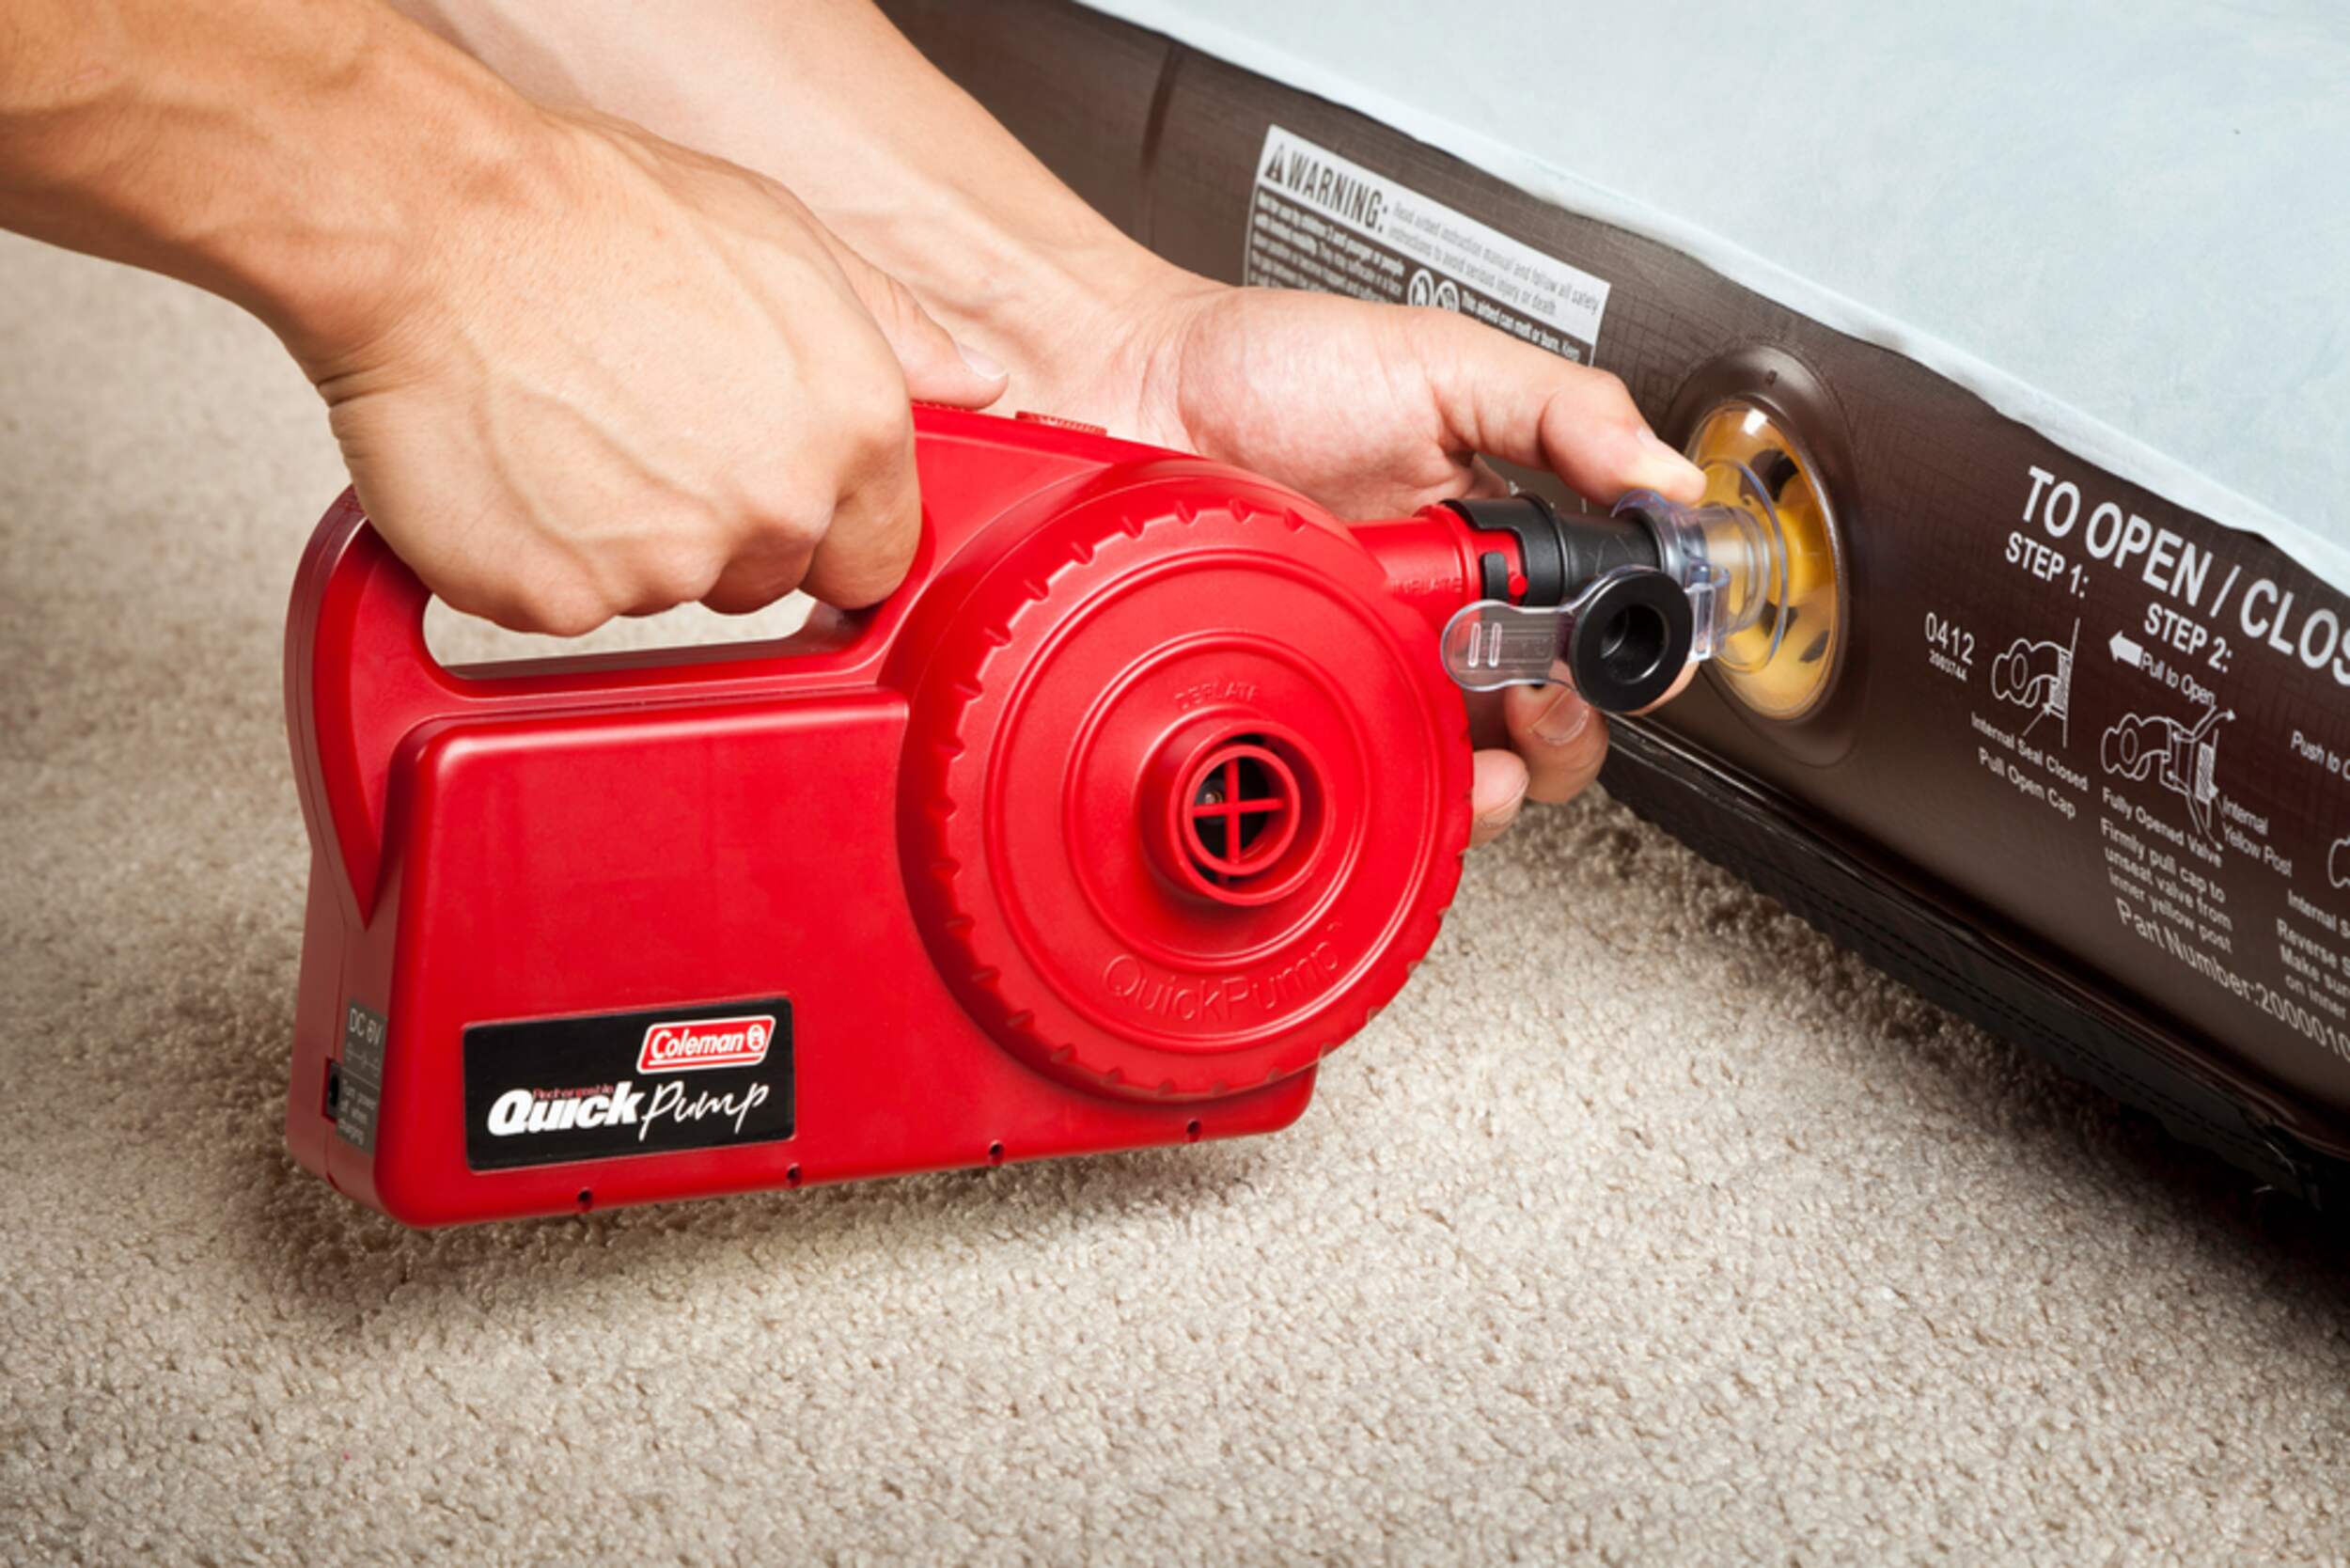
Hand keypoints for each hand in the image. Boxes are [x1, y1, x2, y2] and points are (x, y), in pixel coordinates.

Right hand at [293, 109, 1006, 632]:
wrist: (436, 223)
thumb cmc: (593, 212)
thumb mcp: (784, 238)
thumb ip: (893, 329)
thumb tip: (972, 381)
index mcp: (852, 429)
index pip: (876, 557)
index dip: (822, 532)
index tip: (772, 501)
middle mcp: (776, 508)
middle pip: (765, 580)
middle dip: (715, 526)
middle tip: (643, 430)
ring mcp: (667, 564)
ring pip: (663, 593)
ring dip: (622, 541)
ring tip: (571, 430)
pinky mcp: (560, 599)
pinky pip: (562, 607)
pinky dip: (533, 558)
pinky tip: (517, 470)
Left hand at [1064, 278, 1708, 843]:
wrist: (1126, 386)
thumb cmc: (1265, 366)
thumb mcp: (1442, 361)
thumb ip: (1563, 409)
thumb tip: (1667, 478)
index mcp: (1494, 539)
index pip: (1596, 621)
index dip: (1633, 651)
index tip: (1635, 652)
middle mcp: (1439, 615)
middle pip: (1545, 720)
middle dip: (1566, 733)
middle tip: (1541, 699)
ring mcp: (1370, 666)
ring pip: (1464, 768)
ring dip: (1493, 776)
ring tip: (1480, 736)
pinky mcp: (1302, 702)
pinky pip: (1367, 773)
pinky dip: (1400, 784)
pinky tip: (1400, 751)